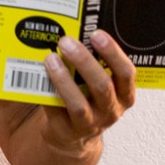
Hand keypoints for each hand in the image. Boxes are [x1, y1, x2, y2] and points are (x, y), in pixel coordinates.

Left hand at [42, 29, 135, 149]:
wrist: (70, 136)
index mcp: (123, 94)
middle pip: (102, 86)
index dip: (113, 53)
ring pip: (79, 104)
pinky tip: (38, 77)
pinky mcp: (67, 132)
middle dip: (84, 62)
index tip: (96, 33)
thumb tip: (67, 28)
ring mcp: (90, 124)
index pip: (126, 73)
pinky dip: (47, 93)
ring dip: (63, 79)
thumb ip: (89, 63)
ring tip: (50, 58)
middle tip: (65, 41)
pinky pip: (57, 113)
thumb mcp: (93, 82)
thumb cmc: (83, 97)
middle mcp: (111, 110)